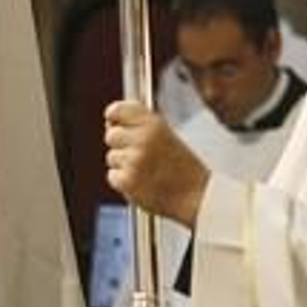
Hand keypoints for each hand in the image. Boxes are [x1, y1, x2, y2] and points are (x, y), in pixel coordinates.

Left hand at [104, 100, 210, 227]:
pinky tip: (142, 182)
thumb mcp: (167, 135)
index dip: (113, 117)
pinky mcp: (127, 181)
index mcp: (153, 124)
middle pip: (111, 135)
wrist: (196, 196)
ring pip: (111, 157)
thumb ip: (141, 125)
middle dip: (120, 144)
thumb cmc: (183, 167)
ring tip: (145, 171)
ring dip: (123, 165)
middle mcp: (142, 139)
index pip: (117, 110)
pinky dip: (123, 181)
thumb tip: (110, 123)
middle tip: (138, 154)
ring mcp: (134, 160)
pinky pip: (112, 176)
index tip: (114, 122)